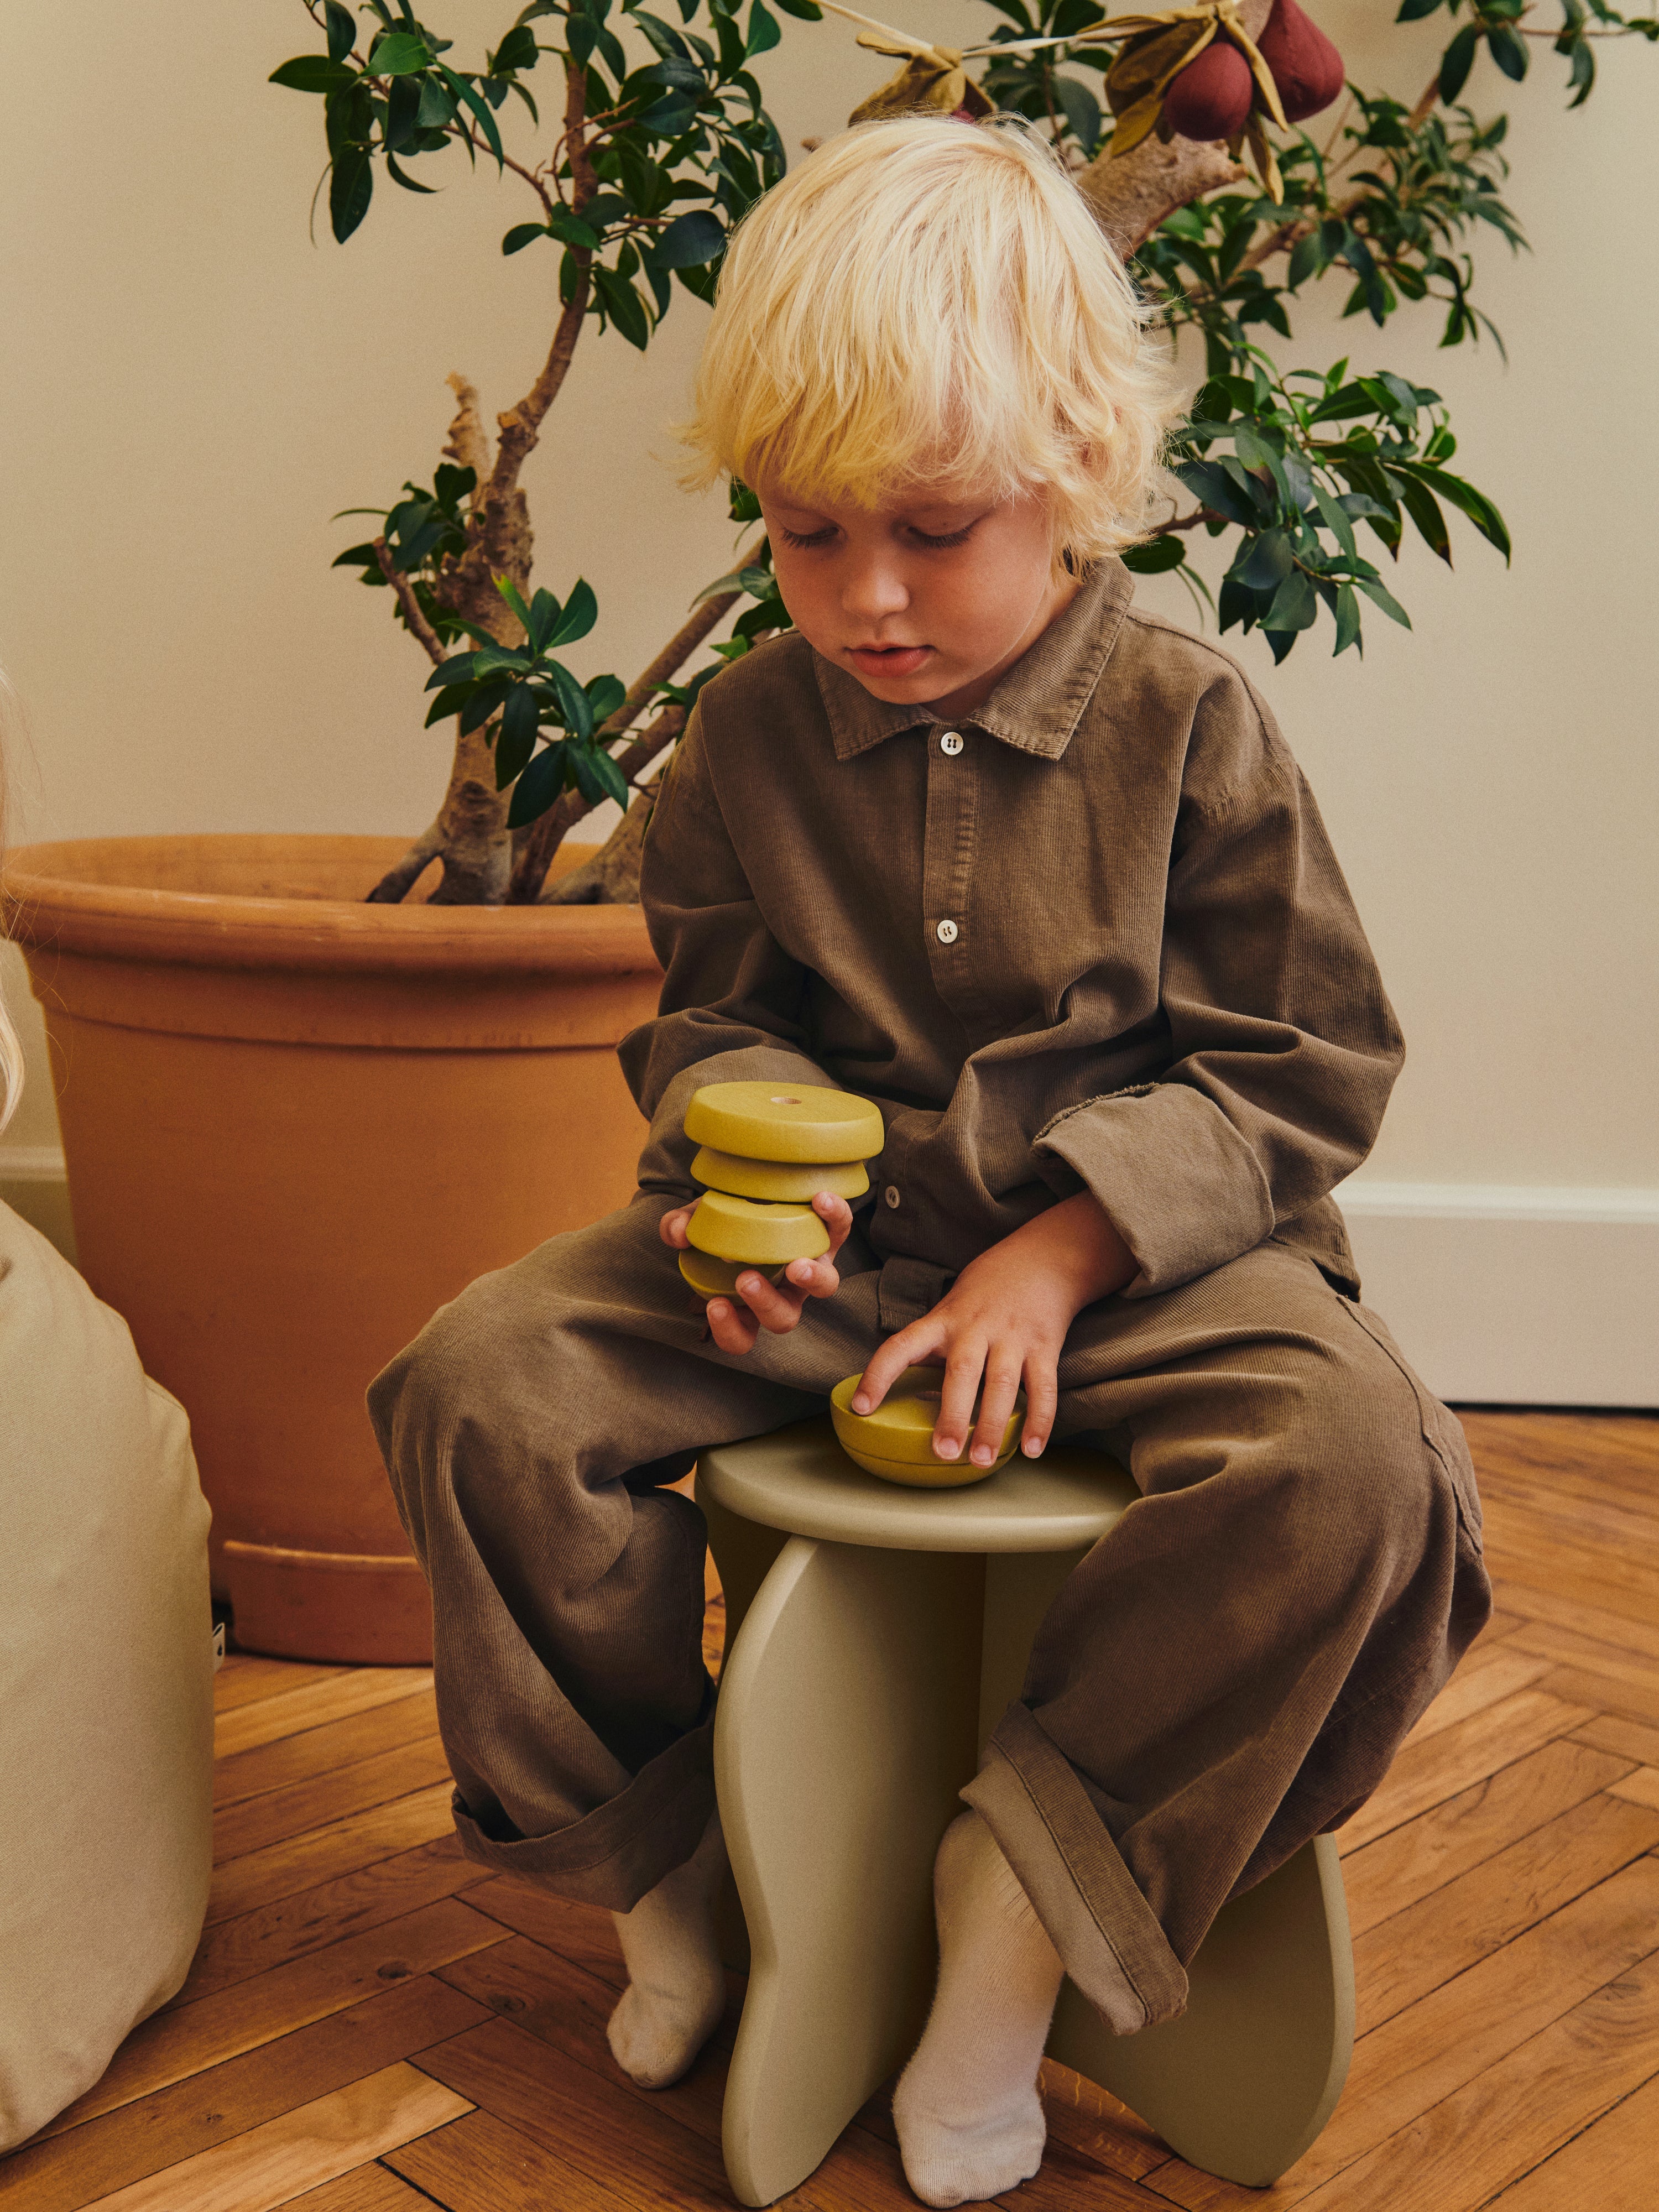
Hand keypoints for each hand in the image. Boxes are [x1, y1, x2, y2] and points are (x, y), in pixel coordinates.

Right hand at [660, 1190, 855, 1353]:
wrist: (753, 1192)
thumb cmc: (722, 1218)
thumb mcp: (693, 1220)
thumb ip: (679, 1226)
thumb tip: (677, 1234)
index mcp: (747, 1302)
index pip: (741, 1336)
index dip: (729, 1330)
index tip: (714, 1304)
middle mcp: (783, 1292)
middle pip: (783, 1319)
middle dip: (766, 1304)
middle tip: (745, 1281)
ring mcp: (811, 1268)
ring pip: (824, 1287)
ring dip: (811, 1279)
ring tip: (795, 1265)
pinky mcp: (830, 1237)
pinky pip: (839, 1231)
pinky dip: (833, 1217)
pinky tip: (818, 1200)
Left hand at [850, 1194, 1135, 1465]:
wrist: (1043, 1258)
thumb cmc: (986, 1291)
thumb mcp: (951, 1308)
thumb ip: (934, 1345)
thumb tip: (906, 1396)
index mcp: (943, 1320)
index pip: (901, 1346)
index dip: (878, 1376)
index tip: (861, 1407)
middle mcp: (976, 1328)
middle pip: (961, 1372)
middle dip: (952, 1414)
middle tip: (942, 1452)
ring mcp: (1012, 1337)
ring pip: (1002, 1384)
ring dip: (991, 1425)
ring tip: (980, 1460)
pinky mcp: (1045, 1346)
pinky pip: (1043, 1388)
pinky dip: (1040, 1421)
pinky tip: (1031, 1450)